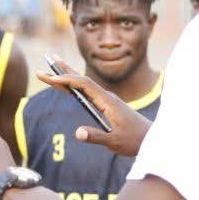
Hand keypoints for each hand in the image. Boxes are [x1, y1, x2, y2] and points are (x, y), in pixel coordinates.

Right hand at [35, 57, 150, 157]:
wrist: (150, 139)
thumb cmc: (134, 140)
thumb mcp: (114, 141)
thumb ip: (96, 136)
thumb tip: (78, 133)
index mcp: (108, 101)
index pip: (85, 84)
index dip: (68, 80)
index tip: (52, 78)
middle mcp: (106, 96)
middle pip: (82, 78)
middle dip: (64, 70)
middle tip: (48, 58)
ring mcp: (106, 99)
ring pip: (84, 83)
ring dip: (68, 75)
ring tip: (52, 66)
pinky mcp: (106, 105)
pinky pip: (87, 92)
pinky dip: (74, 86)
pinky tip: (67, 86)